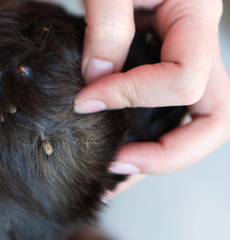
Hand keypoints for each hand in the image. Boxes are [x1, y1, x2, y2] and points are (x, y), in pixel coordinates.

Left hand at [74, 0, 229, 193]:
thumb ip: (106, 25)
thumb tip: (95, 82)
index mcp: (195, 19)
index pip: (183, 80)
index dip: (132, 97)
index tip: (85, 100)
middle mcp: (197, 46)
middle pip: (216, 119)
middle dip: (171, 152)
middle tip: (120, 163)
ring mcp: (183, 59)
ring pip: (196, 122)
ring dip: (162, 153)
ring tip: (119, 167)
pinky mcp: (161, 65)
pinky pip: (169, 111)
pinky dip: (148, 136)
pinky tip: (119, 145)